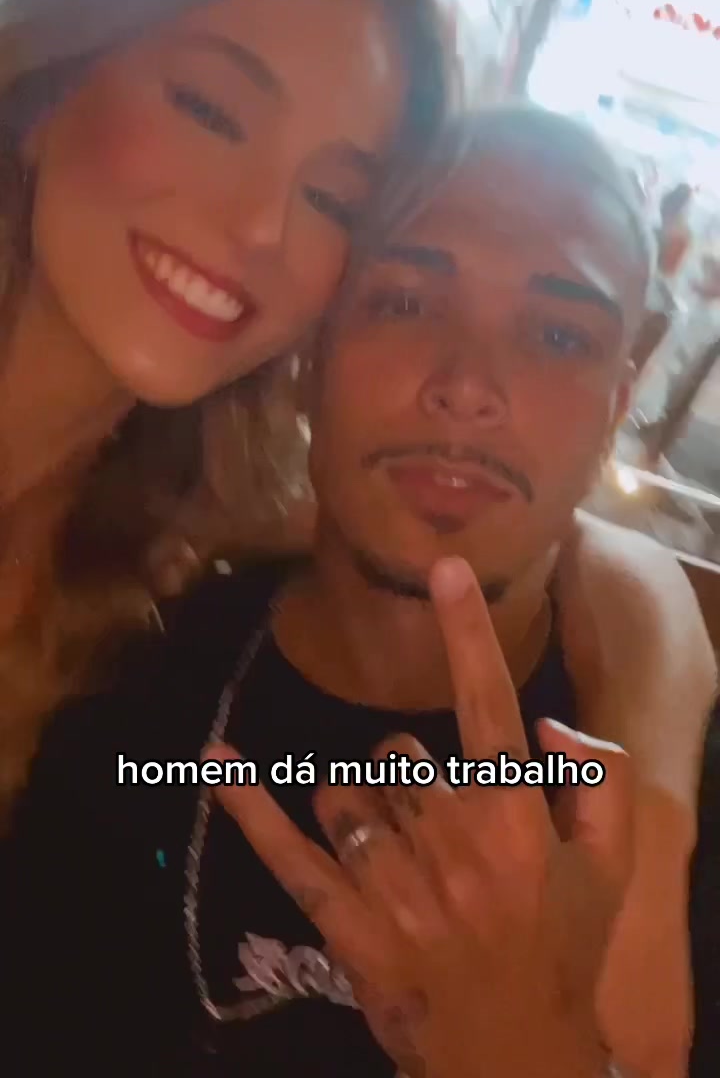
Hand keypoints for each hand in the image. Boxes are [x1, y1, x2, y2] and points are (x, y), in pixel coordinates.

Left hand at [209, 557, 632, 1077]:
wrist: (517, 1056)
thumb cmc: (563, 950)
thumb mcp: (611, 867)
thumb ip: (597, 780)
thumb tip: (546, 726)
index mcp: (513, 818)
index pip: (486, 706)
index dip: (467, 634)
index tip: (445, 569)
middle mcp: (447, 840)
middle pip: (399, 753)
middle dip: (414, 780)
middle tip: (442, 834)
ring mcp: (389, 881)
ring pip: (346, 791)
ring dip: (365, 809)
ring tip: (398, 858)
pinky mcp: (344, 921)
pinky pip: (285, 852)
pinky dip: (248, 807)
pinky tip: (217, 765)